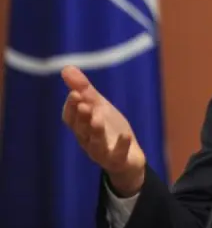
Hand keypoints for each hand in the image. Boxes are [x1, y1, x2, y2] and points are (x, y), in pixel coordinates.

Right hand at [61, 65, 145, 196]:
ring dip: (96, 130)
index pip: (71, 118)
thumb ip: (84, 89)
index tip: (75, 93)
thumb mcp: (99, 106)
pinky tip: (125, 135)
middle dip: (82, 116)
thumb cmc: (110, 129)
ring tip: (98, 118)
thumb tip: (66, 68)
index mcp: (82, 127)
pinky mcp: (117, 160)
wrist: (129, 157)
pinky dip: (121, 145)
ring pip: (96, 143)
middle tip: (85, 103)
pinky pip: (117, 155)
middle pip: (81, 130)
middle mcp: (88, 140)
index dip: (72, 107)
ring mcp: (102, 152)